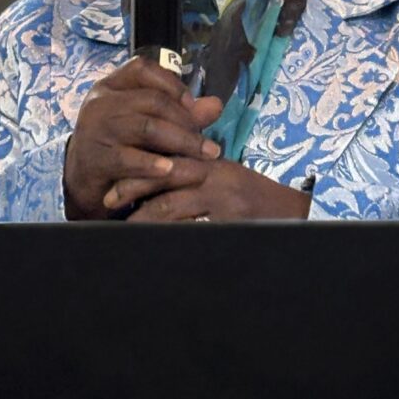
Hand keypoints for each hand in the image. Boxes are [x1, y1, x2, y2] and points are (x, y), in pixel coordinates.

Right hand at [63, 57, 222, 219]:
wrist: (81, 178)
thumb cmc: (120, 143)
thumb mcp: (146, 123)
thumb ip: (181, 113)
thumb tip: (217, 104)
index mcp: (111, 85)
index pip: (143, 69)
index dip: (172, 83)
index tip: (193, 105)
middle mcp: (100, 102)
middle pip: (152, 100)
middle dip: (186, 120)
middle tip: (208, 141)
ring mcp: (95, 129)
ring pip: (146, 128)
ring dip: (181, 142)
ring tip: (205, 156)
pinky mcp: (94, 158)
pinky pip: (128, 159)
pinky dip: (153, 164)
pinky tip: (172, 170)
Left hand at [105, 158, 311, 222]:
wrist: (291, 214)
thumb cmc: (252, 199)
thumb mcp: (224, 178)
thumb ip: (193, 174)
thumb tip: (156, 181)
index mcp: (209, 162)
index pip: (165, 159)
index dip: (138, 170)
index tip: (114, 183)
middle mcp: (213, 175)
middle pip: (161, 179)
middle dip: (131, 189)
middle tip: (107, 201)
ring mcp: (220, 199)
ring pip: (169, 206)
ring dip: (141, 218)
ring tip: (123, 226)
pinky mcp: (226, 221)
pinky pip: (188, 229)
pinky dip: (167, 233)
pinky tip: (152, 239)